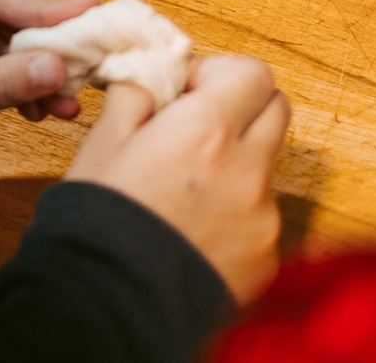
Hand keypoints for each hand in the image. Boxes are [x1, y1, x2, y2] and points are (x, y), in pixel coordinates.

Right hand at [68, 54, 289, 303]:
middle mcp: (248, 170)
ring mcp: (263, 218)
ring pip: (266, 168)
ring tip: (185, 192)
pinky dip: (236, 215)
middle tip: (196, 127)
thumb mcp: (103, 140)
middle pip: (276, 110)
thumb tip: (152, 77)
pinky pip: (262, 219)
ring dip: (237, 165)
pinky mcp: (267, 259)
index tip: (188, 91)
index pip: (253, 72)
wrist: (109, 302)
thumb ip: (137, 94)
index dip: (220, 73)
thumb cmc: (99, 218)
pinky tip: (194, 230)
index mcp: (207, 131)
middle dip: (241, 108)